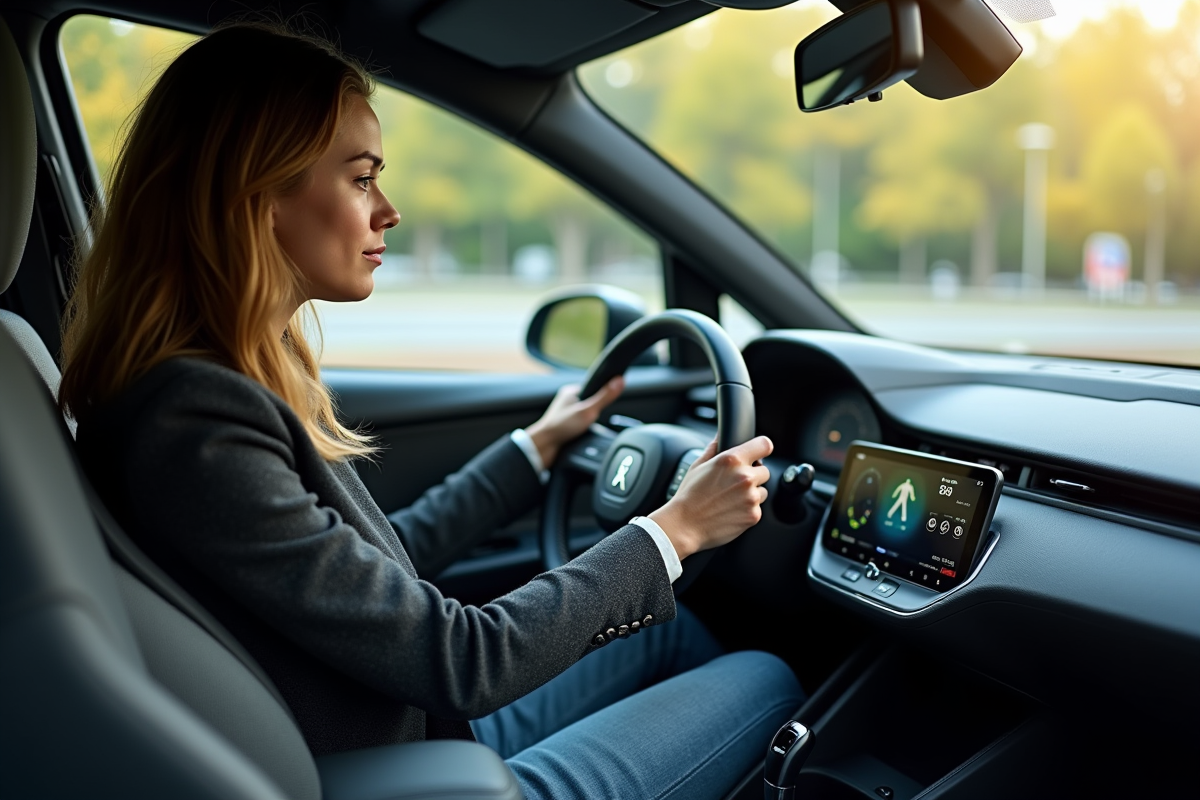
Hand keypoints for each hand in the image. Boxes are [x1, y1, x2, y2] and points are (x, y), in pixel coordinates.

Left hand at [525, 376, 624, 468]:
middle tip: (590, 421)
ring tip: (584, 430)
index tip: (602, 406)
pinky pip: (582, 426)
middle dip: (595, 414)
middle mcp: (567, 401)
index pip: (594, 388)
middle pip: (592, 404)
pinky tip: (583, 436)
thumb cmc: (561, 427)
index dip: (602, 397)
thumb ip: (604, 397)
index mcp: (571, 391)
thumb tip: (619, 381)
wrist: (543, 448)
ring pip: (588, 416)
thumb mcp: (587, 411)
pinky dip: (585, 432)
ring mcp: (566, 414)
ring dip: (590, 424)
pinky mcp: (566, 426)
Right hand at [648, 435, 772, 560]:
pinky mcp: (753, 515)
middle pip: (764, 471)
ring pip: (762, 491)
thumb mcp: (698, 466)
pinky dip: (747, 510)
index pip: (764, 445)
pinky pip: (757, 509)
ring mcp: (751, 497)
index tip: (760, 452)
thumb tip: (720, 436)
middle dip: (753, 476)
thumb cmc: (689, 496)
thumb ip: (714, 448)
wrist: (684, 524)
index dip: (762, 448)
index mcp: (732, 460)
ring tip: (730, 500)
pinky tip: (730, 511)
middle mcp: (745, 477)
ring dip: (751, 494)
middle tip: (733, 484)